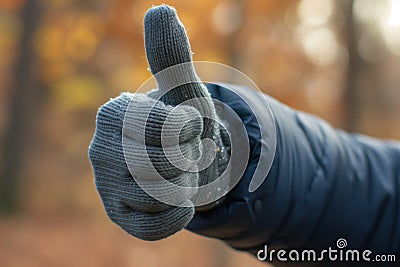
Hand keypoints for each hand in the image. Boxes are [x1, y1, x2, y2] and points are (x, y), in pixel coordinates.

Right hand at [88, 5, 228, 240]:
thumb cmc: (184, 124)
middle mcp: (101, 148)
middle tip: (182, 155)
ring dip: (183, 185)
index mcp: (114, 113)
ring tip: (176, 175)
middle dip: (186, 161)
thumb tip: (161, 10)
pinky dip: (174, 216)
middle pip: (162, 166)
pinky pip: (152, 226)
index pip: (167, 130)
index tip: (188, 127)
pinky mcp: (119, 214)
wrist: (185, 161)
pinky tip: (176, 202)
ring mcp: (107, 184)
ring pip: (159, 196)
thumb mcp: (185, 92)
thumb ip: (172, 55)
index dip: (191, 132)